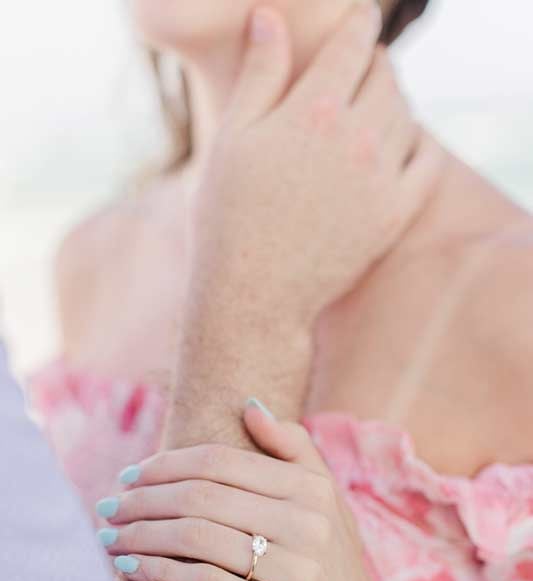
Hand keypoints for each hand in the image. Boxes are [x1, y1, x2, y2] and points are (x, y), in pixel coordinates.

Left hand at [100, 401, 397, 580]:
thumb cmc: (331, 566)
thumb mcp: (326, 501)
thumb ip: (293, 448)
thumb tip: (249, 404)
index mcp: (312, 488)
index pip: (220, 461)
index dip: (166, 464)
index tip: (129, 475)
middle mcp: (307, 523)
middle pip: (202, 496)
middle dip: (143, 499)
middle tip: (106, 506)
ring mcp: (297, 572)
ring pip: (196, 537)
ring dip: (140, 534)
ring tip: (107, 537)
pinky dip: (158, 572)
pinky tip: (130, 569)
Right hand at [191, 1, 442, 326]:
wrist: (253, 294)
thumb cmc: (228, 218)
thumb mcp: (232, 139)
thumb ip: (259, 75)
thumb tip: (269, 16)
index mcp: (311, 109)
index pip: (352, 45)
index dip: (360, 25)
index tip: (362, 20)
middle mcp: (355, 137)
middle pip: (386, 77)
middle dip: (376, 63)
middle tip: (365, 67)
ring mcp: (380, 178)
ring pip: (407, 116)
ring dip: (395, 101)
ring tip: (377, 104)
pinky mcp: (394, 215)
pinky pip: (428, 164)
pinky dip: (422, 144)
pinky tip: (405, 144)